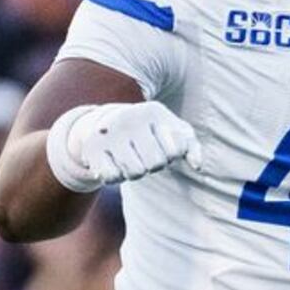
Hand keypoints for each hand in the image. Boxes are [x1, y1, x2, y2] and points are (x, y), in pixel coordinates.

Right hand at [45, 100, 196, 192]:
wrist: (106, 123)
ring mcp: (109, 132)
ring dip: (135, 173)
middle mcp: (130, 118)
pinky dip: (115, 178)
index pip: (175, 151)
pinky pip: (111, 177)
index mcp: (153, 112)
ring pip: (135, 173)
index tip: (161, 145)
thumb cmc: (148, 132)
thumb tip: (197, 167)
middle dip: (152, 165)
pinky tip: (113, 164)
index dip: (170, 156)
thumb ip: (190, 147)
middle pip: (155, 164)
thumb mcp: (172, 132)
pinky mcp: (92, 147)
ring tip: (130, 159)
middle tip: (143, 155)